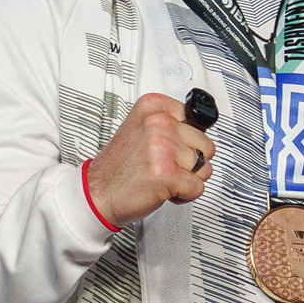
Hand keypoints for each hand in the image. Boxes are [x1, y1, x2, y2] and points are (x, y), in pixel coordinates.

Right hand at [83, 92, 214, 227]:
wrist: (98, 193)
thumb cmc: (120, 166)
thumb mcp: (141, 129)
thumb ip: (170, 124)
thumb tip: (201, 128)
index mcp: (153, 107)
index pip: (198, 120)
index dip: (189, 141)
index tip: (172, 147)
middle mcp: (158, 123)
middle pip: (205, 146)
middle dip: (191, 162)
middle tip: (165, 165)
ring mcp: (163, 147)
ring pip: (204, 168)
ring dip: (187, 179)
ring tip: (163, 177)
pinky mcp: (168, 173)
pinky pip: (198, 187)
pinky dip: (185, 195)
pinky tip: (165, 189)